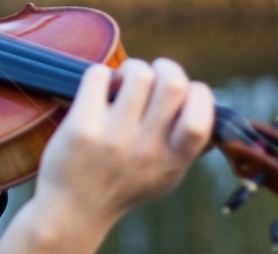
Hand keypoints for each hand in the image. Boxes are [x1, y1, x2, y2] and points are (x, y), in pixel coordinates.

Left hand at [0, 58, 213, 253]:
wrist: (72, 210)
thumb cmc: (121, 185)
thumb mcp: (165, 175)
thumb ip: (186, 146)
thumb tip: (205, 102)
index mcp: (173, 160)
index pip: (202, 117)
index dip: (197, 93)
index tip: (181, 93)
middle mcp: (147, 149)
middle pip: (173, 83)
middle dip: (164, 67)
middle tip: (149, 76)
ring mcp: (114, 138)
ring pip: (137, 73)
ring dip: (130, 68)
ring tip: (121, 81)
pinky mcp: (83, 127)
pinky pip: (99, 75)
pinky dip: (100, 74)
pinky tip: (98, 90)